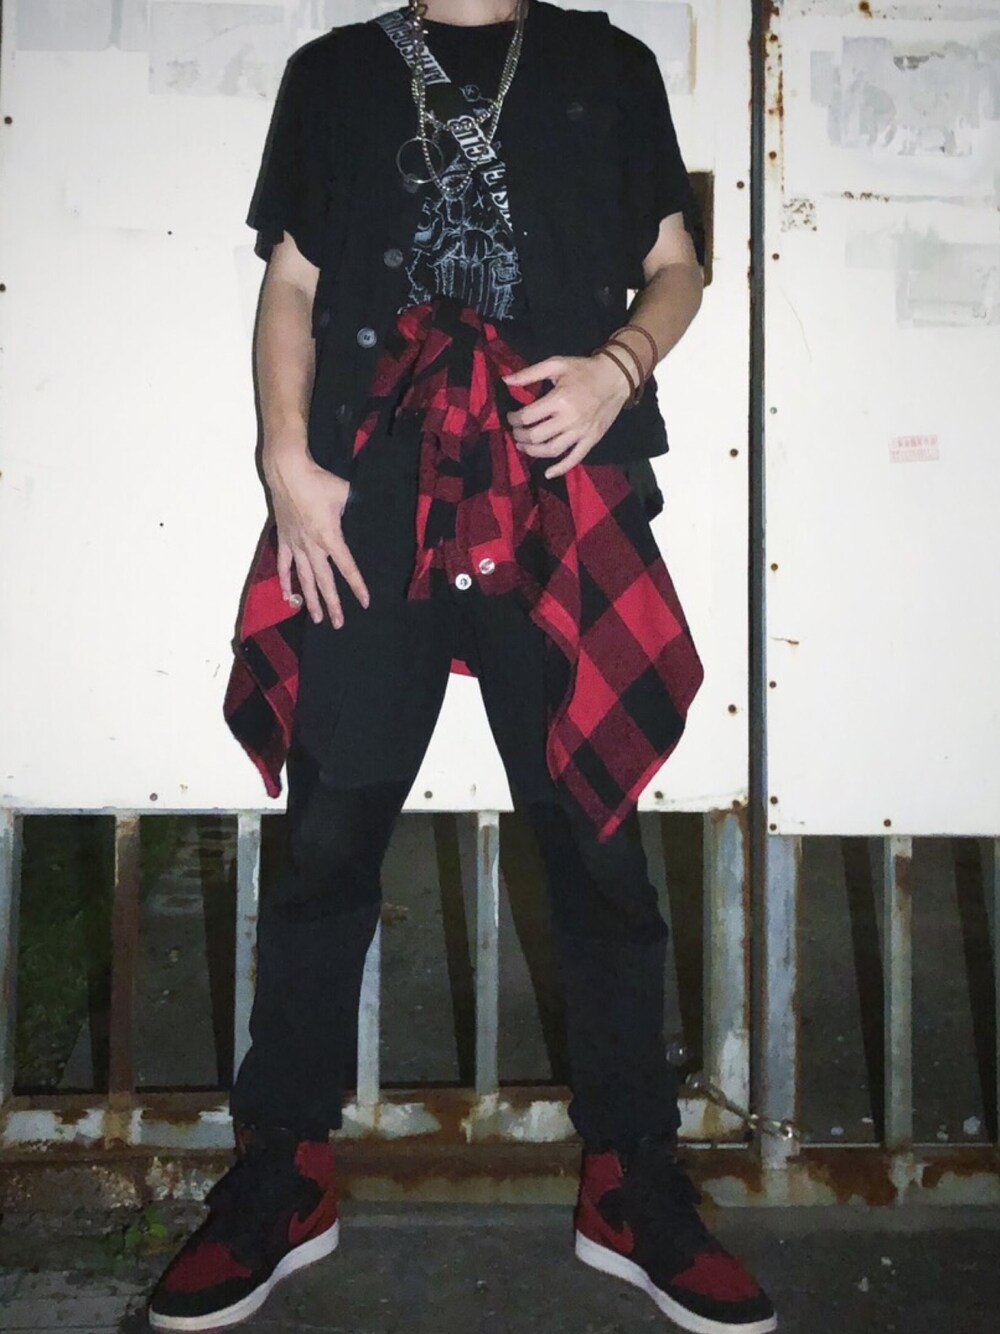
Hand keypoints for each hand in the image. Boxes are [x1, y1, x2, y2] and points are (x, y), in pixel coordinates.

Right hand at [264, 448, 368, 627]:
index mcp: (330, 537)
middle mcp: (312, 546)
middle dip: (332, 604)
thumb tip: (361, 513)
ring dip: (310, 600)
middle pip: (324, 581)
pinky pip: (284, 566)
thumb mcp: (346, 494)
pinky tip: (288, 597)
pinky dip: (286, 582)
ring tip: (316, 618)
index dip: (357, 586)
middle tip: (338, 624)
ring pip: (304, 579)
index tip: (364, 602)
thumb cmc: (319, 481)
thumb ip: (354, 509)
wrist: (288, 472)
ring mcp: (296, 544)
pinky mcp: (284, 539)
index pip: (347, 567)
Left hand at [503, 353, 631, 478]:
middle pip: (536, 436)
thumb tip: (506, 380)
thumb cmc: (584, 370)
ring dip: (533, 452)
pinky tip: (548, 473)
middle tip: (516, 432)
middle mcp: (569, 419)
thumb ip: (529, 373)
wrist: (616, 377)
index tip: (511, 416)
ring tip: (524, 447)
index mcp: (559, 399)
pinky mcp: (591, 440)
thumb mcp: (556, 364)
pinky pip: (574, 458)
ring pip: (551, 450)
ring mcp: (581, 432)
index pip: (528, 417)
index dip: (514, 419)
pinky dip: (560, 468)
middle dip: (520, 436)